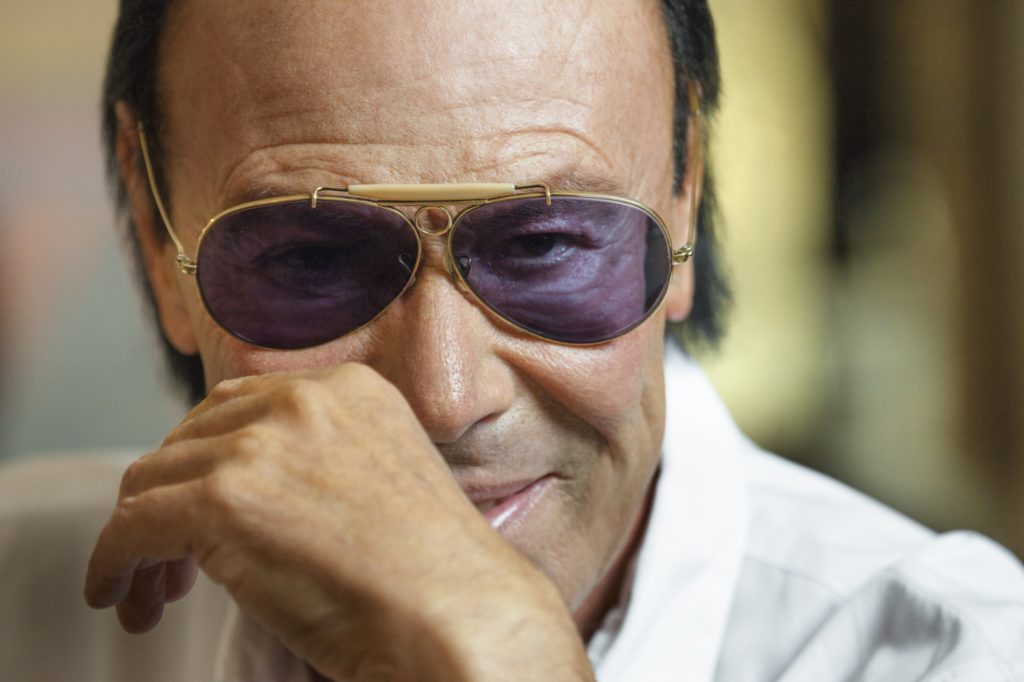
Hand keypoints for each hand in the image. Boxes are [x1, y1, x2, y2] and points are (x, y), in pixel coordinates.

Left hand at [84, 364, 592, 680]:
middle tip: (172, 560)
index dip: (207, 461)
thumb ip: (319, 458)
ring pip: (151, 482)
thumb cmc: (435, 571)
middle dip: (171, 498)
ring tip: (152, 591)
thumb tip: (254, 488)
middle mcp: (299, 399)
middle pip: (188, 439)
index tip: (200, 510)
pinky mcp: (221, 500)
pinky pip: (130, 528)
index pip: (237, 408)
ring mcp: (259, 445)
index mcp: (347, 387)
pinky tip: (120, 597)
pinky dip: (112, 564)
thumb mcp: (382, 478)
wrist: (457, 613)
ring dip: (141, 539)